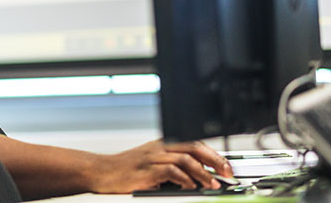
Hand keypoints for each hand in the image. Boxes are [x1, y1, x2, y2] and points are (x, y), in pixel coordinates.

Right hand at [91, 140, 233, 193]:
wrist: (103, 171)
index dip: (213, 153)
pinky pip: (171, 171)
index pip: (194, 143)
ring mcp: (153, 157)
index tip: (226, 166)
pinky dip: (184, 179)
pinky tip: (190, 186)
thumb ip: (173, 166)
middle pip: (194, 147)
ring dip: (202, 172)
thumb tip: (198, 177)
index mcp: (163, 144)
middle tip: (227, 173)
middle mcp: (159, 147)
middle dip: (215, 160)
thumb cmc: (126, 169)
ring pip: (185, 158)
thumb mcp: (151, 162)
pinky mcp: (147, 169)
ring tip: (212, 183)